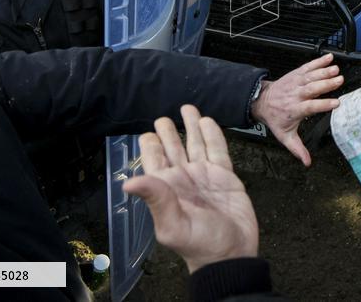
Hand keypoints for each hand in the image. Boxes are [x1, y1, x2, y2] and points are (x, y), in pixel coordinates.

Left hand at [123, 105, 257, 273]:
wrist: (232, 253)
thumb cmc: (200, 244)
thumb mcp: (173, 224)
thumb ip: (155, 199)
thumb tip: (128, 182)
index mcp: (166, 188)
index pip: (154, 159)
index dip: (150, 144)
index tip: (149, 131)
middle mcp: (183, 178)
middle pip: (173, 147)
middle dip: (168, 130)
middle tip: (164, 117)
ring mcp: (204, 175)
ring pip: (195, 144)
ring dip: (191, 126)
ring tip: (187, 108)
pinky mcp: (225, 176)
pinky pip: (218, 150)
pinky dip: (213, 135)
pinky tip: (208, 121)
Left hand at [250, 54, 342, 165]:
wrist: (261, 101)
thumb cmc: (276, 118)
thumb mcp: (285, 136)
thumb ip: (297, 148)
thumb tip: (307, 162)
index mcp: (295, 110)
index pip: (310, 106)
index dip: (323, 104)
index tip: (336, 103)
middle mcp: (295, 95)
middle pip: (312, 88)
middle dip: (326, 84)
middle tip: (339, 80)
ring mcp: (295, 83)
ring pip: (310, 76)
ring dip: (324, 71)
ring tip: (336, 69)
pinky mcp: (295, 74)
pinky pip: (307, 67)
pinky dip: (318, 61)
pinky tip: (328, 58)